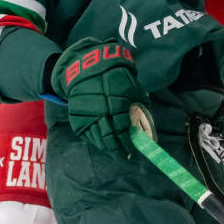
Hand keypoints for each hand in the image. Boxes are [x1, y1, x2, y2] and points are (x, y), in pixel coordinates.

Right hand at [50, 38, 147, 156]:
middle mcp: (100, 112)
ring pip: (97, 139)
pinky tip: (102, 143)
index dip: (127, 142)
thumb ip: (140, 108)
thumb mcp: (133, 88)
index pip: (122, 130)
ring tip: (114, 151)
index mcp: (116, 104)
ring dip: (107, 148)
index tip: (131, 150)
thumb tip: (147, 128)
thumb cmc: (115, 77)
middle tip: (124, 155)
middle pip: (109, 138)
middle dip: (117, 149)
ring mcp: (87, 116)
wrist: (88, 68)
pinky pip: (87, 135)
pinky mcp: (77, 118)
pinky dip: (96, 141)